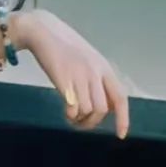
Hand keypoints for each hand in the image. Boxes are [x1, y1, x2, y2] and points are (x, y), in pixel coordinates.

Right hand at [18, 10, 130, 139]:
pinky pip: (73, 107)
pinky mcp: (63, 80)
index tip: (121, 134)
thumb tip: (104, 105)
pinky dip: (71, 115)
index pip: (120, 97)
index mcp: (104, 67)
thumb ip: (97, 78)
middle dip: (92, 122)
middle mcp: (95, 72)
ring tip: (72, 117)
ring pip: (89, 111)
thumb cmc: (64, 46)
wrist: (42, 32)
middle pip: (102, 109)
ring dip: (80, 120)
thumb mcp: (88, 59)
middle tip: (81, 122)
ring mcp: (79, 76)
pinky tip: (65, 111)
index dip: (123, 118)